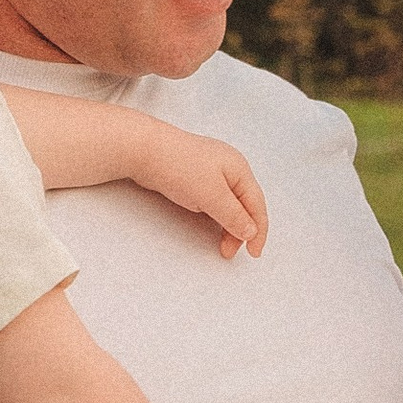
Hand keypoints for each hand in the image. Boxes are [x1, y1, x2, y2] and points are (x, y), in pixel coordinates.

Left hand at [117, 119, 267, 260]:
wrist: (144, 150)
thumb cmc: (180, 166)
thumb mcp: (212, 196)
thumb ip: (234, 216)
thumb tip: (251, 231)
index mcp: (239, 169)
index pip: (257, 204)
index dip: (259, 231)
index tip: (254, 253)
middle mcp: (229, 169)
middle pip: (244, 205)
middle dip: (241, 230)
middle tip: (229, 251)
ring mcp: (211, 172)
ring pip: (228, 205)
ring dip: (227, 226)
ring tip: (220, 244)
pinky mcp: (194, 177)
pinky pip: (213, 201)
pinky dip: (215, 216)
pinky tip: (209, 225)